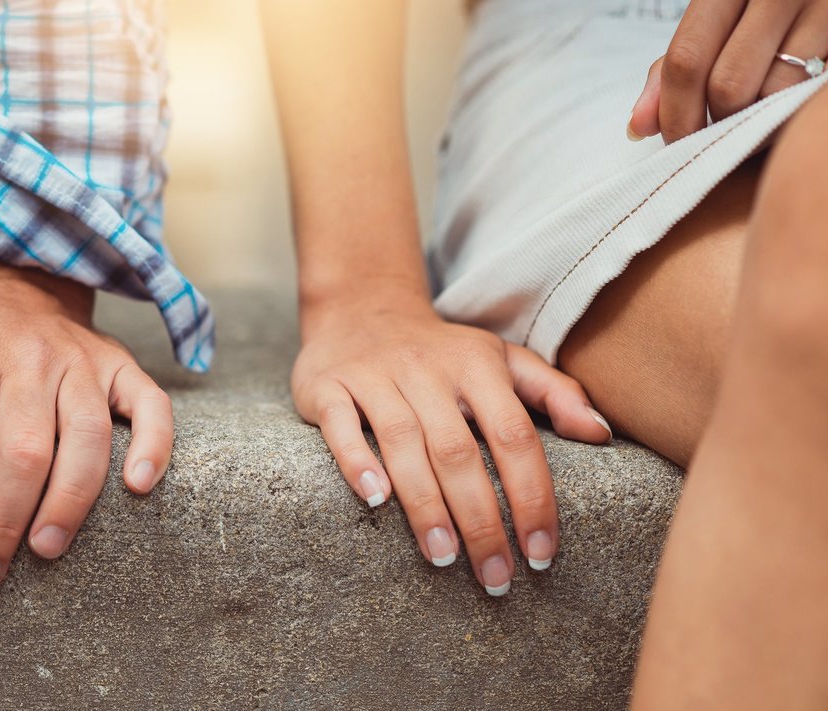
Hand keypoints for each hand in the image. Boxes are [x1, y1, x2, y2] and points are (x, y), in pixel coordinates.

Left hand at [0, 253, 172, 589]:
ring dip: (68, 502)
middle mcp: (31, 357)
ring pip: (85, 438)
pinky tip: (137, 489)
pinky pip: (150, 405)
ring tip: (45, 551)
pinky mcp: (121, 366)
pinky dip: (153, 445)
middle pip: (22, 451)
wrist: (23, 286)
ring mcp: (82, 362)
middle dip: (2, 522)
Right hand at [292, 288, 611, 595]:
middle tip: (495, 577)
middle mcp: (427, 368)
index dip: (532, 496)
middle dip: (481, 520)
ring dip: (425, 505)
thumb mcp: (501, 359)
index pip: (514, 436)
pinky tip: (375, 501)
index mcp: (477, 365)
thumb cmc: (442, 352)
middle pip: (459, 450)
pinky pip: (340, 426)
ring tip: (444, 557)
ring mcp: (374, 375)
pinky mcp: (328, 386)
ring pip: (402, 443)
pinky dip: (357, 463)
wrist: (360, 309)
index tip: (540, 553)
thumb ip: (554, 393)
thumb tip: (601, 435)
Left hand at [629, 0, 827, 143]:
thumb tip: (638, 126)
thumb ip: (677, 69)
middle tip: (715, 136)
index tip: (675, 144)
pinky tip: (780, 107)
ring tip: (753, 114)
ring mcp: (821, 10)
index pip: (686, 59)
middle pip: (727, 85)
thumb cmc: (762, 14)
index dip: (674, 113)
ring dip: (754, 122)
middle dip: (715, 124)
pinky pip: (805, 95)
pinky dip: (785, 112)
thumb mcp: (716, 26)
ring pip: (772, 95)